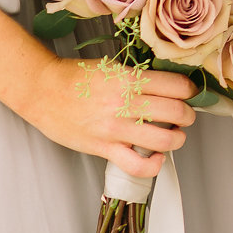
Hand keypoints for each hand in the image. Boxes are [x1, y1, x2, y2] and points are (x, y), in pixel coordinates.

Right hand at [14, 56, 198, 178]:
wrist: (42, 90)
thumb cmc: (75, 77)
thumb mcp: (112, 67)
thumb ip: (139, 78)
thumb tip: (168, 86)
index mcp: (130, 79)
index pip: (177, 86)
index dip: (190, 91)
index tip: (190, 94)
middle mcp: (125, 103)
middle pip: (176, 112)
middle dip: (188, 116)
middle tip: (185, 115)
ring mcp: (115, 128)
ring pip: (164, 140)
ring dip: (177, 139)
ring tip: (174, 135)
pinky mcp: (103, 148)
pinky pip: (138, 165)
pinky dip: (154, 165)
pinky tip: (156, 157)